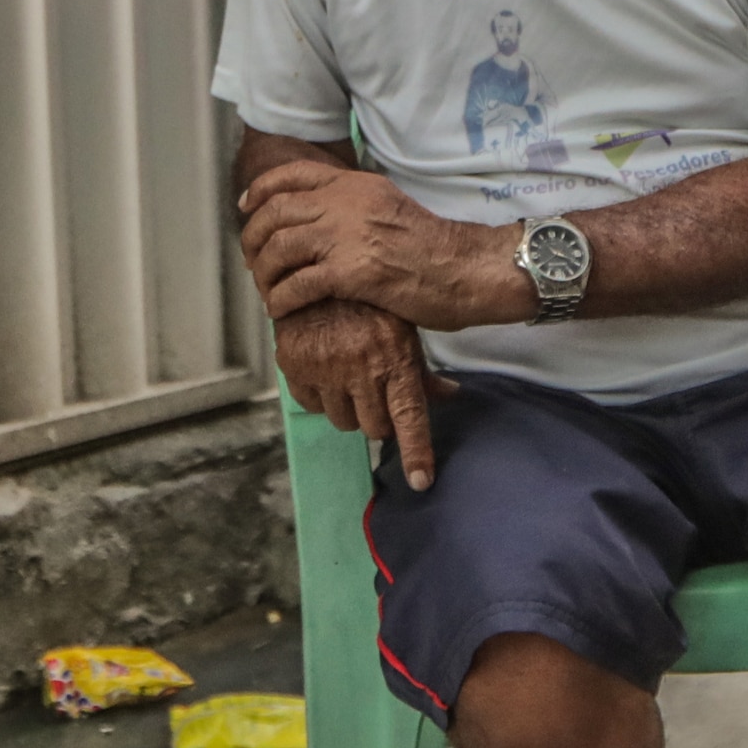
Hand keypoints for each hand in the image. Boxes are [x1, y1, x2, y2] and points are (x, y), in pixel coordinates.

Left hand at [237, 161, 530, 329]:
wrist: (465, 269)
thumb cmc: (434, 248)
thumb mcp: (390, 208)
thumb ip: (356, 208)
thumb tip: (325, 219)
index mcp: (356, 184)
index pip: (294, 175)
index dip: (262, 191)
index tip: (246, 207)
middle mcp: (345, 203)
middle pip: (276, 212)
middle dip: (254, 238)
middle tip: (252, 261)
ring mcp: (345, 237)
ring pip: (279, 248)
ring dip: (264, 273)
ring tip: (266, 291)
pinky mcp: (350, 273)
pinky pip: (297, 285)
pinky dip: (281, 300)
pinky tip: (281, 311)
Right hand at [276, 299, 451, 490]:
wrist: (320, 265)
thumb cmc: (371, 301)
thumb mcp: (404, 329)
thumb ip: (423, 370)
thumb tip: (451, 396)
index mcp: (394, 358)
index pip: (408, 417)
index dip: (415, 453)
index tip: (421, 482)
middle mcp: (360, 367)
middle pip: (374, 428)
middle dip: (378, 418)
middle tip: (375, 393)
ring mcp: (325, 367)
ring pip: (342, 420)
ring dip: (349, 408)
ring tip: (348, 376)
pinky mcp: (296, 364)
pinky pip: (310, 404)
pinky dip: (319, 395)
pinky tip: (324, 368)